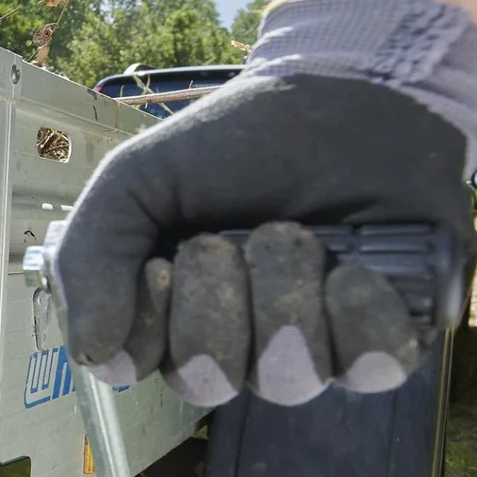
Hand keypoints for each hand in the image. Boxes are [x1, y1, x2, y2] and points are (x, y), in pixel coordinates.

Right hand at [49, 74, 475, 406]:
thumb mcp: (135, 180)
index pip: (135, 368)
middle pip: (208, 383)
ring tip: (303, 235)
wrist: (345, 93)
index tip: (163, 266)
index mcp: (167, 312)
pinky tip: (357, 268)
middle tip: (235, 236)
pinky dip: (362, 315)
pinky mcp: (386, 339)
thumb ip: (89, 258)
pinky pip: (372, 370)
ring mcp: (314, 348)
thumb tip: (90, 356)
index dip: (150, 325)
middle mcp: (235, 343)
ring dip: (288, 295)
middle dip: (219, 299)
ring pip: (287, 380)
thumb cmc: (234, 141)